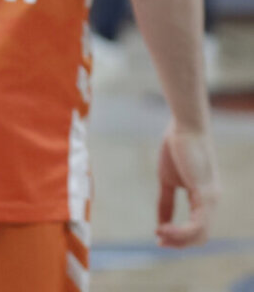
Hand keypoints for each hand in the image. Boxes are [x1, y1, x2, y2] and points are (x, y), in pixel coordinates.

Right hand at [155, 122, 218, 246]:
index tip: (159, 238)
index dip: (179, 238)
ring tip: (159, 234)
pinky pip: (198, 224)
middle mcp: (213, 202)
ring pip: (200, 234)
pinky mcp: (206, 194)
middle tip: (159, 242)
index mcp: (205, 199)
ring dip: (179, 239)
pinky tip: (163, 228)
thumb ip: (166, 201)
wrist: (185, 127)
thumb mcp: (167, 179)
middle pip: (201, 236)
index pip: (198, 229)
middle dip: (179, 243)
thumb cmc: (177, 148)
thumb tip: (161, 221)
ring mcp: (212, 199)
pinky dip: (181, 231)